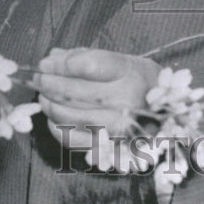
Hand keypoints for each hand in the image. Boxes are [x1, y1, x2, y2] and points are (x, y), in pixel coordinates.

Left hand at [35, 47, 159, 149]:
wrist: (165, 114)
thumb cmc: (137, 81)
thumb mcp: (120, 60)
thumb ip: (85, 56)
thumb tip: (52, 59)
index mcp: (130, 74)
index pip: (89, 66)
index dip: (62, 64)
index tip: (47, 62)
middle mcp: (126, 102)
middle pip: (74, 90)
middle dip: (48, 82)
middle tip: (38, 77)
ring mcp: (116, 128)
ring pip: (68, 114)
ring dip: (49, 103)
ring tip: (43, 95)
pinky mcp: (107, 147)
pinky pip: (71, 138)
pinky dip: (55, 126)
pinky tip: (52, 116)